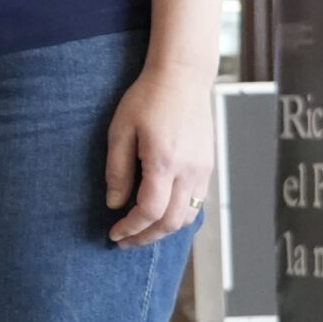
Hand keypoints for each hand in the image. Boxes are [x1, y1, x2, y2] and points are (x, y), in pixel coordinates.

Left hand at [106, 60, 213, 247]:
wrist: (183, 79)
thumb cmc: (146, 99)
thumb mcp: (120, 130)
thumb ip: (117, 169)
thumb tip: (114, 204)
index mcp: (164, 162)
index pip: (150, 211)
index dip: (131, 228)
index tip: (113, 234)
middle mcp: (189, 172)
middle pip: (171, 222)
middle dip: (146, 237)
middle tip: (124, 242)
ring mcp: (203, 171)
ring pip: (188, 216)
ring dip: (164, 230)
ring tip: (140, 232)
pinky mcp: (208, 167)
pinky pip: (197, 203)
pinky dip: (178, 216)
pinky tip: (160, 214)